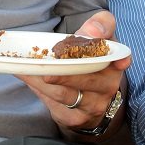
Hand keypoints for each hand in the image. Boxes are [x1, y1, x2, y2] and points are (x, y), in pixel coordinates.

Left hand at [15, 10, 130, 132]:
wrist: (90, 97)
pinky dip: (37, 90)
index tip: (120, 62)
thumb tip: (93, 30)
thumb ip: (100, 25)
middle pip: (85, 79)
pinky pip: (53, 105)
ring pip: (64, 93)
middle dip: (63, 73)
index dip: (120, 60)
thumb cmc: (90, 59)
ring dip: (41, 81)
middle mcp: (108, 87)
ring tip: (25, 68)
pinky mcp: (75, 118)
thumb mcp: (97, 38)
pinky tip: (28, 79)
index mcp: (114, 64)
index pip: (120, 59)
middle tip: (42, 65)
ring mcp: (92, 106)